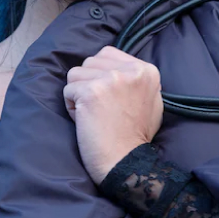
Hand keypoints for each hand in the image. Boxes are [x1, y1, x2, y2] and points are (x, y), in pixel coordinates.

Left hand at [62, 45, 163, 184]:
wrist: (126, 162)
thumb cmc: (135, 137)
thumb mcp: (151, 101)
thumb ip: (136, 81)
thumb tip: (120, 68)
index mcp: (146, 70)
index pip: (107, 54)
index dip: (101, 76)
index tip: (109, 99)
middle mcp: (130, 70)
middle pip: (90, 62)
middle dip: (88, 83)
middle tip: (101, 109)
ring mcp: (110, 79)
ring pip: (75, 73)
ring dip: (78, 94)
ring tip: (93, 114)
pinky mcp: (91, 92)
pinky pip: (67, 90)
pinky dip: (71, 108)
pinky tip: (86, 121)